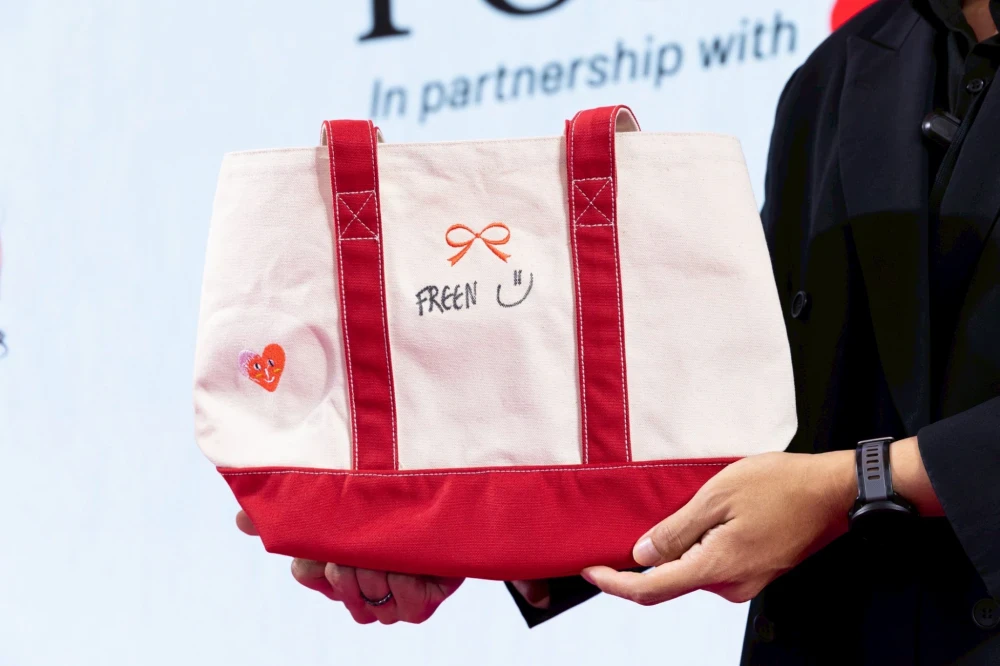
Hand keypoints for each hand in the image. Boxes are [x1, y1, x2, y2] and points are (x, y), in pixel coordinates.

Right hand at [235, 511, 463, 623]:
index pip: (307, 570)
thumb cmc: (390, 504)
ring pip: (372, 598)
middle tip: (366, 545)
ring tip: (394, 550)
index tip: (332, 547)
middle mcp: (358, 587)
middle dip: (352, 563)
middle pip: (340, 585)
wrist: (452, 507)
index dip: (318, 560)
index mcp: (333, 565)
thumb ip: (293, 509)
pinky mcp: (420, 605)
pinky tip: (413, 565)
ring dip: (382, 570)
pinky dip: (408, 583)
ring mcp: (388, 600)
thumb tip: (240, 520)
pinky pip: (406, 606)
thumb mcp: (339, 500)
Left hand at [581, 450, 856, 605]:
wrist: (833, 491)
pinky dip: (697, 549)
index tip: (592, 571)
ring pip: (694, 572)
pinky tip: (701, 520)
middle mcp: (732, 585)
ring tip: (678, 512)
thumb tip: (643, 557)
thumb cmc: (781, 485)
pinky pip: (714, 565)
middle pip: (671, 581)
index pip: (652, 590)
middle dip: (645, 562)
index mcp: (718, 567)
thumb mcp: (716, 497)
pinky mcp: (758, 572)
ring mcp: (748, 581)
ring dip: (676, 551)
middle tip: (625, 531)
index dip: (615, 584)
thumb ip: (676, 531)